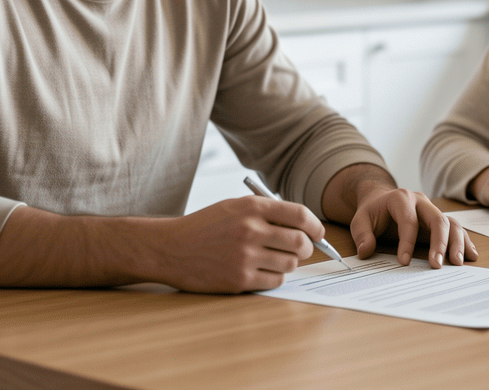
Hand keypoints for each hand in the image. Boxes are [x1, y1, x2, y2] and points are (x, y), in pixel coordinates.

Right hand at [152, 195, 322, 292]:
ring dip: (289, 263)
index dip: (315, 225)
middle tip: (302, 250)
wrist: (170, 248)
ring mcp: (245, 256)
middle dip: (307, 248)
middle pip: (300, 242)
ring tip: (276, 259)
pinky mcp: (239, 279)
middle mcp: (250, 230)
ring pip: (290, 264)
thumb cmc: (204, 226)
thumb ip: (266, 212)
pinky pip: (275, 281)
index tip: (318, 232)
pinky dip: (275, 278)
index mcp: (251, 208)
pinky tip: (263, 271)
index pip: (299, 215)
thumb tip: (302, 225)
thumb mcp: (234, 207)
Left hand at [348, 185, 478, 268]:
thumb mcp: (360, 220)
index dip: (407, 242)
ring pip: (451, 223)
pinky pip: (456, 229)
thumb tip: (366, 251)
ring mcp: (432, 210)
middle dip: (439, 243)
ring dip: (456, 243)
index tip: (404, 262)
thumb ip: (362, 235)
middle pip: (437, 219)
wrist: (381, 201)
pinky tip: (471, 256)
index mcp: (401, 198)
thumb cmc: (373, 212)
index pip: (408, 220)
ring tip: (457, 263)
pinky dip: (464, 241)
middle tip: (437, 265)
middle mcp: (421, 201)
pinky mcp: (439, 220)